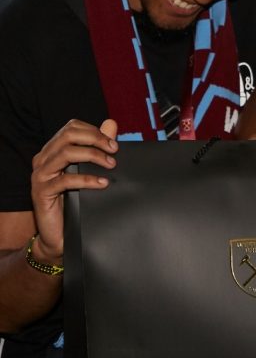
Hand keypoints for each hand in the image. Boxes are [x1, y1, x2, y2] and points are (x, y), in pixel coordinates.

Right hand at [30, 119, 117, 262]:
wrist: (60, 234)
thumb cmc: (76, 200)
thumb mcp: (89, 169)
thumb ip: (99, 146)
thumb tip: (111, 124)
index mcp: (53, 150)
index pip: (71, 128)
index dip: (94, 131)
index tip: (114, 143)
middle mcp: (44, 159)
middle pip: (68, 136)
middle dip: (95, 139)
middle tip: (114, 151)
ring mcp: (40, 175)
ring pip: (66, 154)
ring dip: (93, 156)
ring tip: (111, 165)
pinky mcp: (42, 192)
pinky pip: (65, 180)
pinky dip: (87, 179)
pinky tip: (102, 183)